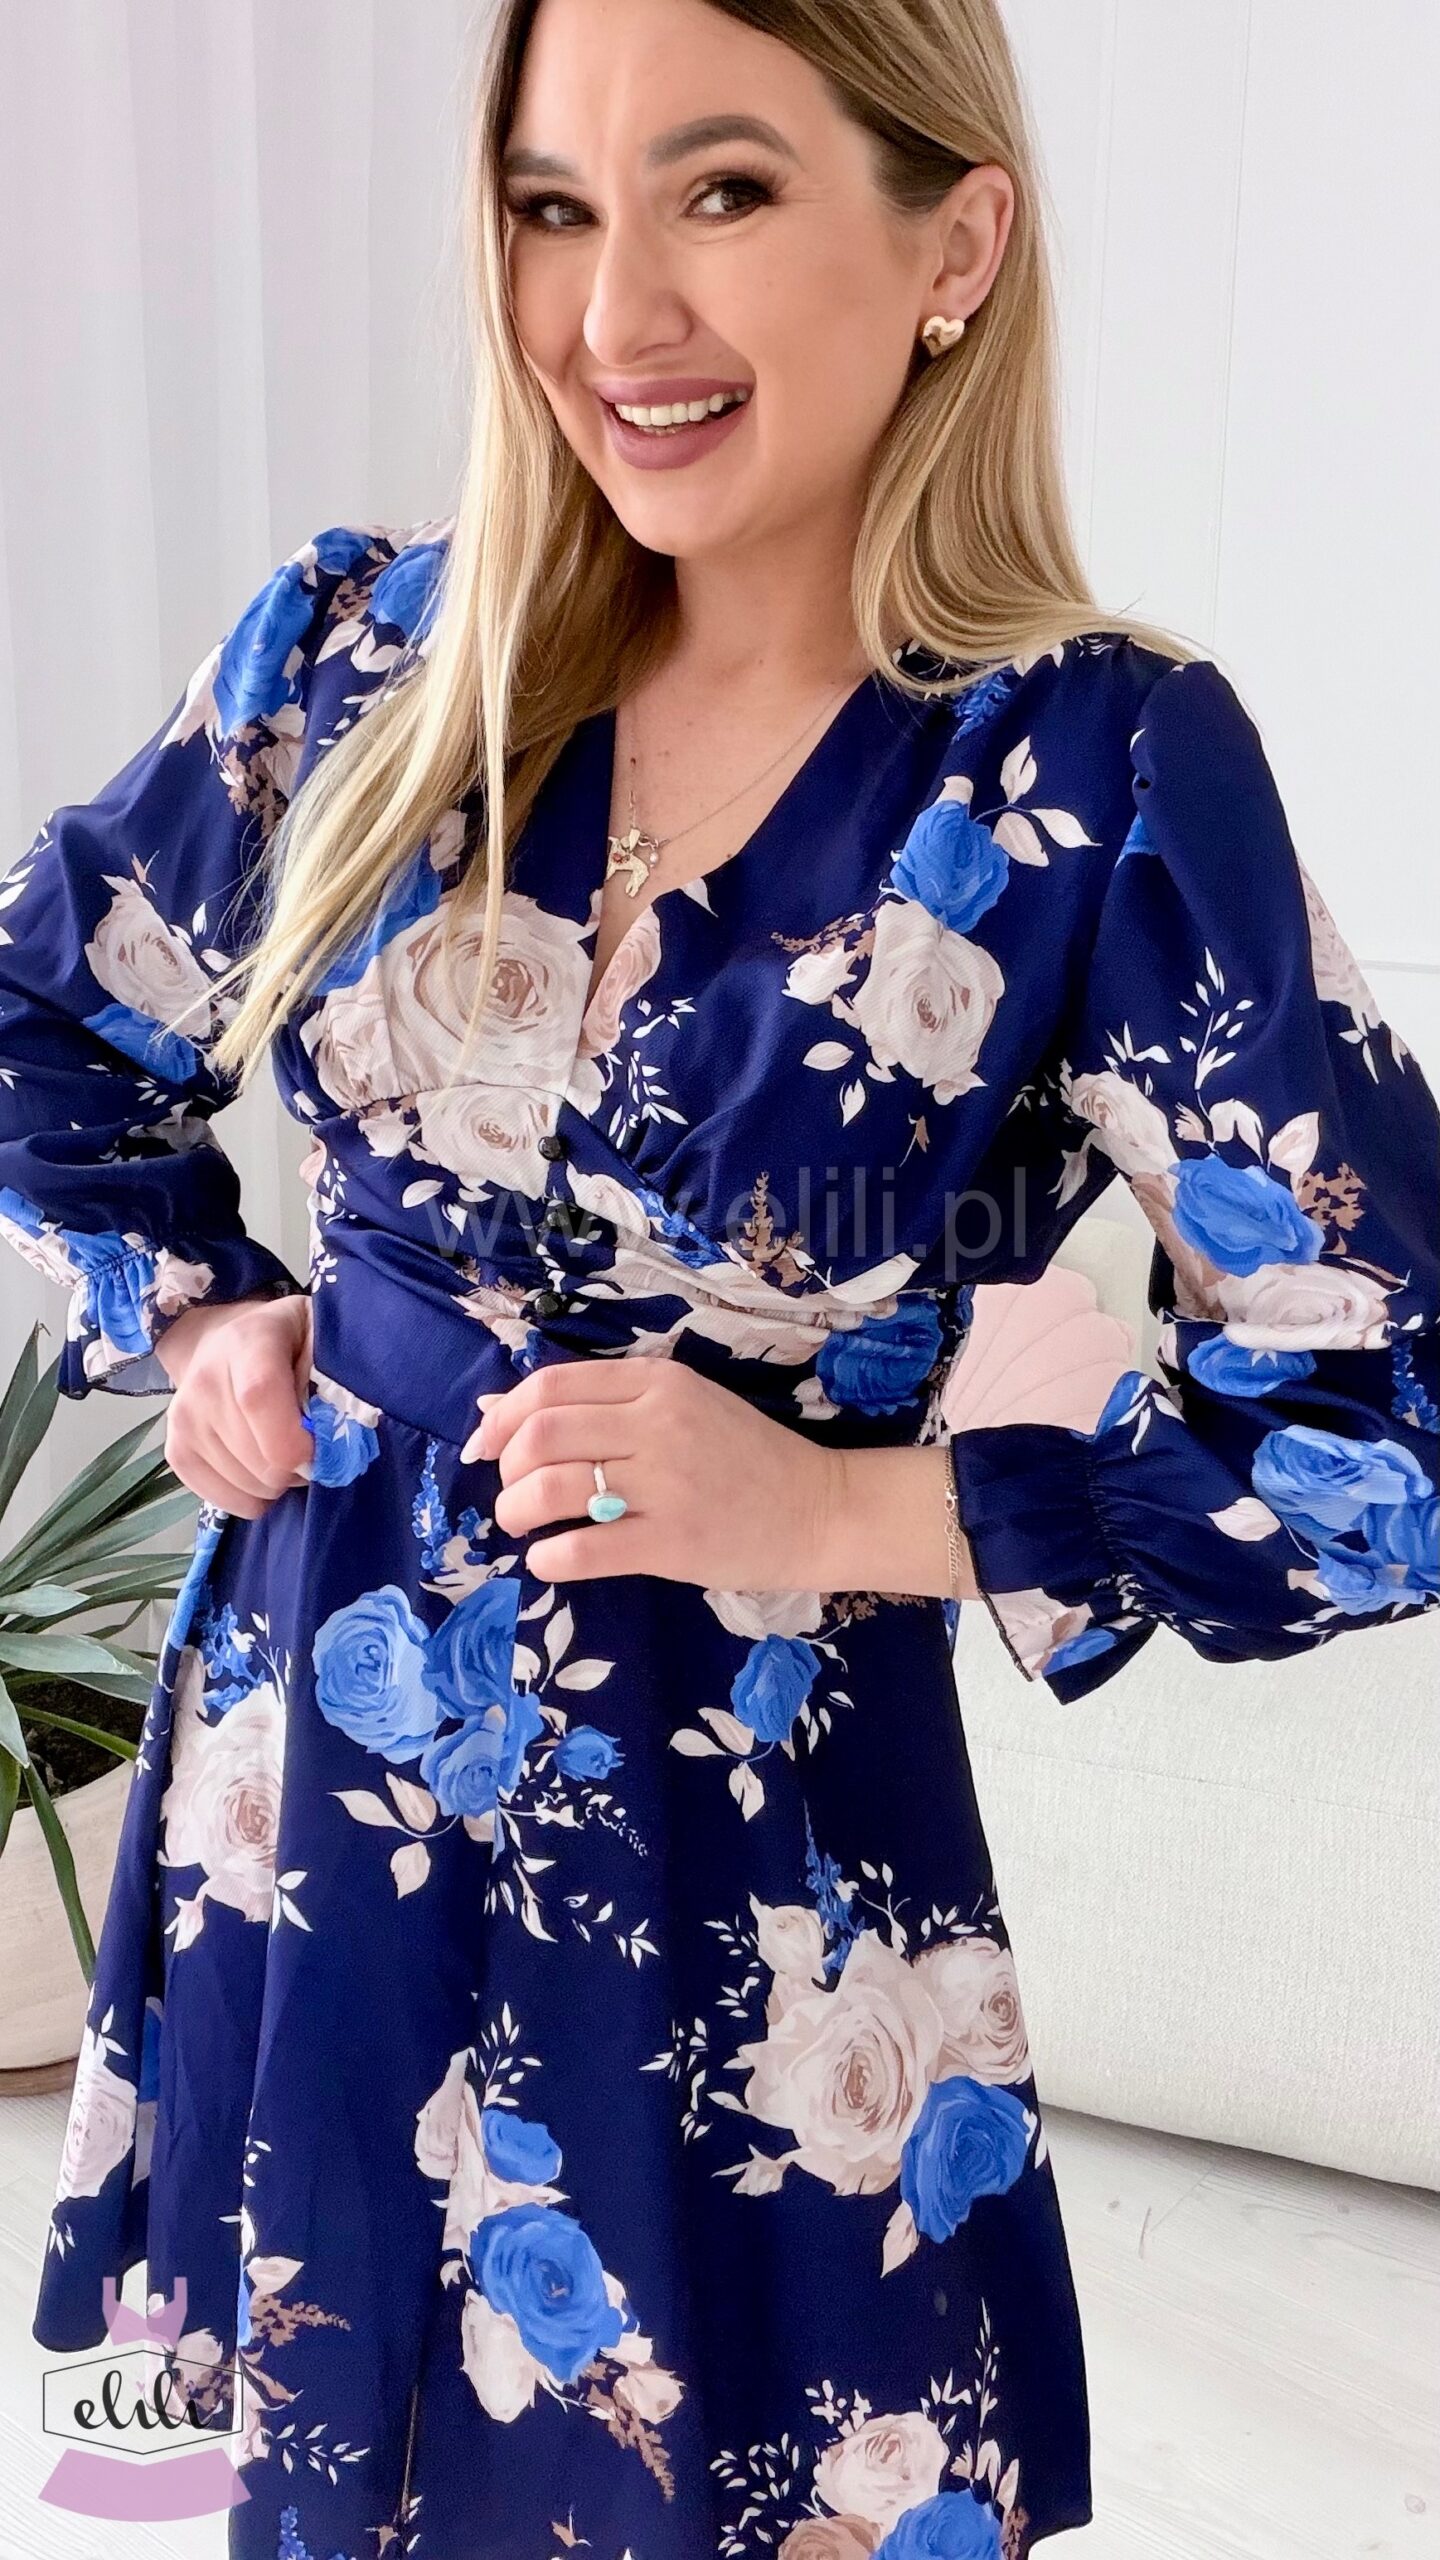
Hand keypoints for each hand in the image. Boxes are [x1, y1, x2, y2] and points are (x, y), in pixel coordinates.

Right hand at [154, 1292, 314, 1519]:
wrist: (219, 1343)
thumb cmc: (286, 1341)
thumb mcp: (320, 1336)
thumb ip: (333, 1374)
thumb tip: (336, 1432)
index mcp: (248, 1343)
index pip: (259, 1398)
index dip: (294, 1440)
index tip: (319, 1451)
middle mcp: (205, 1380)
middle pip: (260, 1457)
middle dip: (297, 1466)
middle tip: (308, 1447)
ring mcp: (184, 1418)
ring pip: (247, 1484)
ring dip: (276, 1481)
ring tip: (281, 1451)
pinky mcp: (175, 1450)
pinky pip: (222, 1499)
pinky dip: (251, 1496)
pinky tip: (259, 1470)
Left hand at [465, 1356, 842, 1591]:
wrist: (817, 1508)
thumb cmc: (743, 1456)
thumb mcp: (678, 1407)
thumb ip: (597, 1403)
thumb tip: (494, 1408)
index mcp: (658, 1382)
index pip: (550, 1386)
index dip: (501, 1417)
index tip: (484, 1446)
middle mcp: (658, 1424)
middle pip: (542, 1434)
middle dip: (505, 1466)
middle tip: (510, 1492)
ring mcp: (666, 1484)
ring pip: (553, 1488)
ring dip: (515, 1511)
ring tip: (520, 1524)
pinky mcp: (672, 1543)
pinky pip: (585, 1549)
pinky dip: (549, 1557)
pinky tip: (549, 1559)